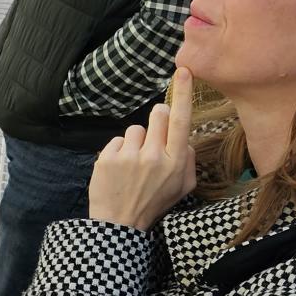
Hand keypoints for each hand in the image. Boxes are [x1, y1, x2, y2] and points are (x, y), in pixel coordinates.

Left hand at [88, 67, 197, 231]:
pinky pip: (117, 140)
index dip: (182, 94)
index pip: (181, 121)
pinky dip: (119, 151)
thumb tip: (182, 136)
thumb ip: (187, 159)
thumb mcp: (183, 187)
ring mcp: (128, 157)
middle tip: (154, 137)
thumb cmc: (154, 202)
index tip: (182, 72)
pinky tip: (120, 169)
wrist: (119, 223)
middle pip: (157, 115)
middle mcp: (153, 156)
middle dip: (158, 118)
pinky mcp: (107, 158)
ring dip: (136, 141)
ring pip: (136, 129)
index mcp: (174, 163)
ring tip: (134, 163)